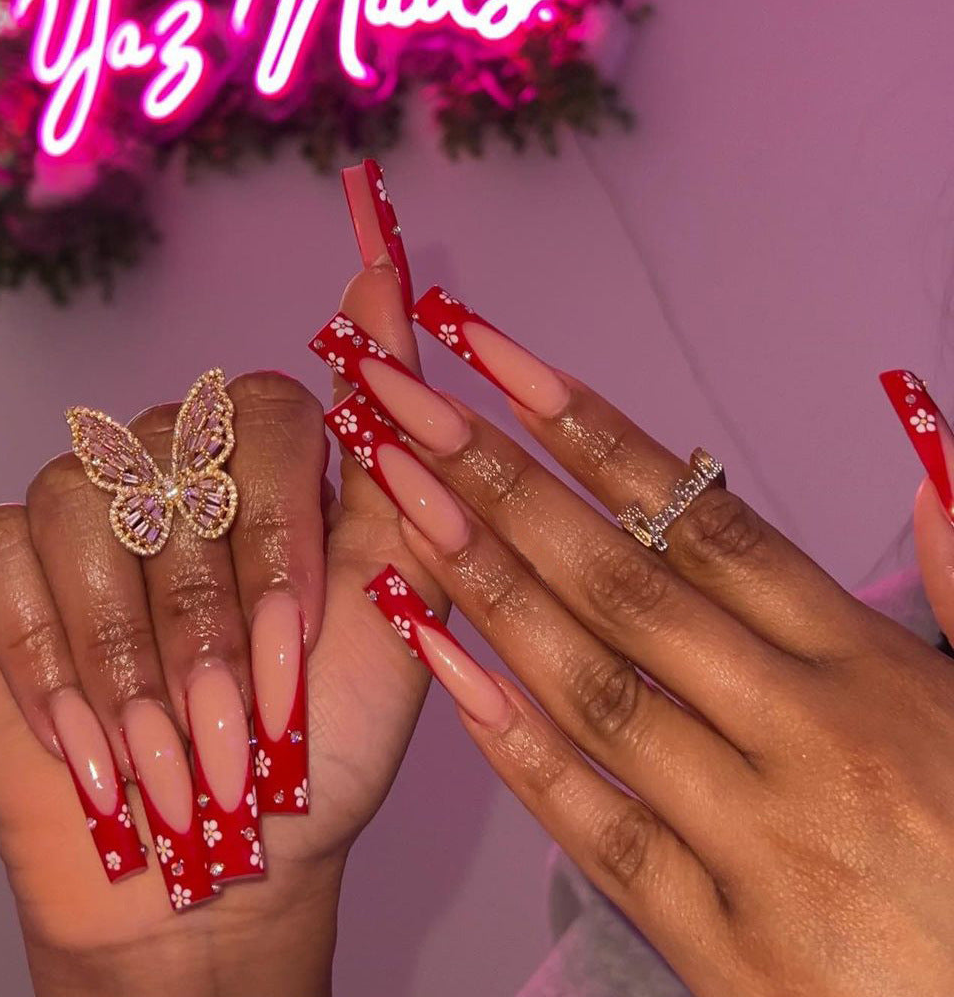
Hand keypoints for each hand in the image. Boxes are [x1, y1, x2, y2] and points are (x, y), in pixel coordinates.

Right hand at [0, 267, 444, 996]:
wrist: (227, 870)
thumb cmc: (323, 746)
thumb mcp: (392, 608)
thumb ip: (399, 459)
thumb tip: (391, 290)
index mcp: (268, 471)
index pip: (266, 411)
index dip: (282, 528)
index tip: (303, 635)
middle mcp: (170, 468)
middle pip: (173, 462)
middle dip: (212, 619)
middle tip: (243, 729)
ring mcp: (80, 510)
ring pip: (84, 505)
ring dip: (133, 654)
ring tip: (169, 760)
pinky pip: (0, 557)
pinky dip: (52, 663)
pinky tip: (90, 746)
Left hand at [327, 288, 953, 996]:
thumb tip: (929, 476)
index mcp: (869, 667)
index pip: (707, 521)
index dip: (594, 433)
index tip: (501, 363)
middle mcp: (807, 733)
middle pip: (625, 581)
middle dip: (502, 480)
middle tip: (408, 404)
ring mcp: (758, 840)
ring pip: (595, 686)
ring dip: (486, 582)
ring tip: (400, 499)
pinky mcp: (721, 945)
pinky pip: (597, 827)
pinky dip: (513, 744)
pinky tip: (441, 666)